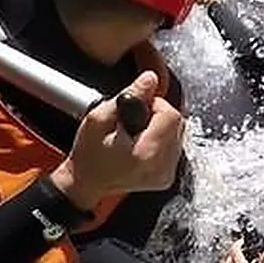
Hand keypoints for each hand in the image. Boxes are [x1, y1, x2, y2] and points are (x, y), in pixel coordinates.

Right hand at [50, 71, 184, 210]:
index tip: (136, 108)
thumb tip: (150, 78)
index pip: (170, 115)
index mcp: (145, 155)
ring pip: (178, 134)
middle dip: (158, 115)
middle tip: (133, 121)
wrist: (85, 183)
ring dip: (160, 127)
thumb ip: (129, 96)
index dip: (154, 104)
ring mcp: (165, 175)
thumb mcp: (99, 118)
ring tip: (136, 134)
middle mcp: (160, 168)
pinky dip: (161, 140)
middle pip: (177, 124)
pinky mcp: (167, 178)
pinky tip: (141, 144)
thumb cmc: (88, 155)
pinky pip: (174, 147)